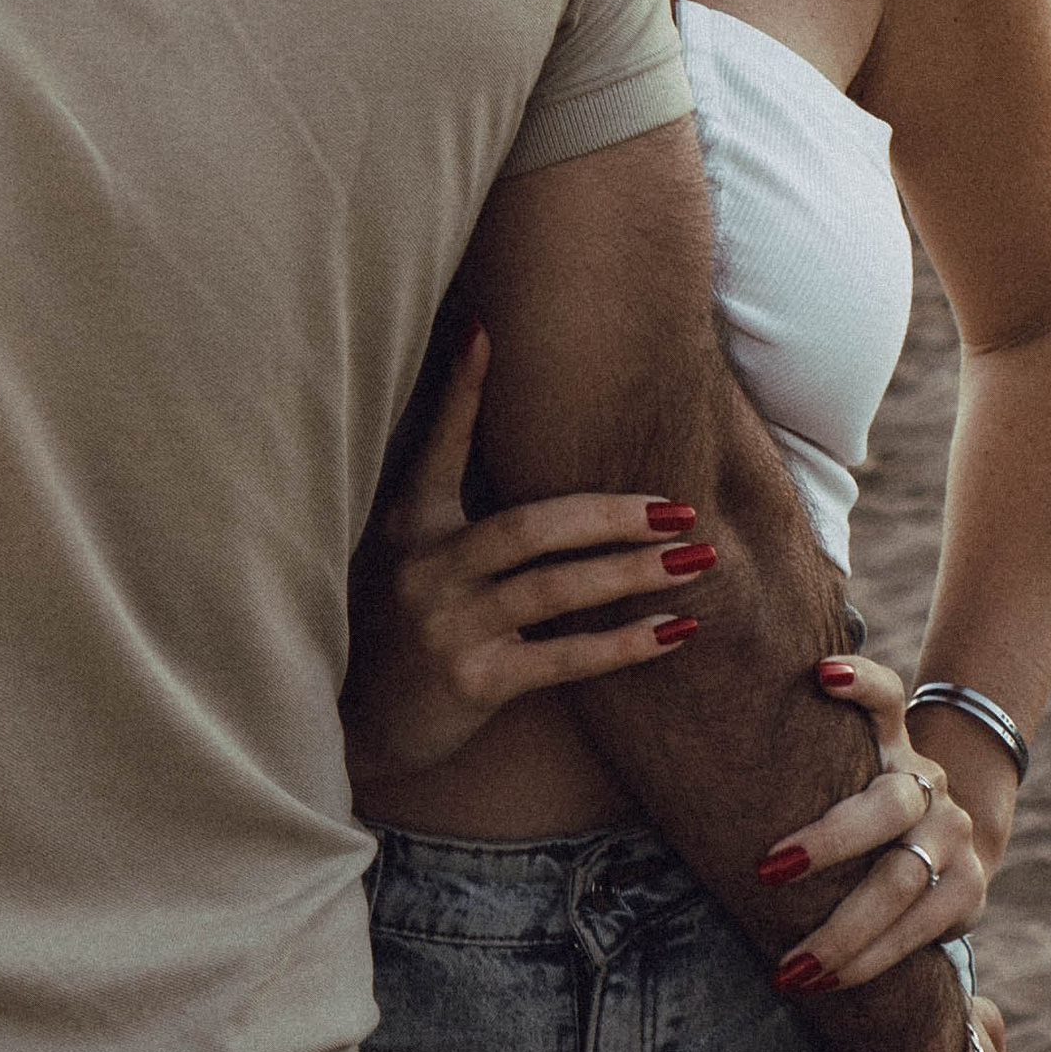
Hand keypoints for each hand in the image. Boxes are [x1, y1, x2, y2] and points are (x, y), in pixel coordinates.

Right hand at [343, 325, 714, 789]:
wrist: (356, 721)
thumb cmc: (400, 623)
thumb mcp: (407, 551)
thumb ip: (452, 504)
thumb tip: (504, 430)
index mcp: (410, 523)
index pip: (439, 444)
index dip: (462, 390)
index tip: (486, 330)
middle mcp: (425, 567)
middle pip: (531, 524)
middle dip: (612, 513)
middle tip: (678, 507)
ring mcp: (448, 626)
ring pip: (555, 587)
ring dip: (633, 572)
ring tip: (694, 561)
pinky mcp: (472, 682)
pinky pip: (564, 658)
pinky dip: (624, 645)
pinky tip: (674, 632)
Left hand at [760, 650, 989, 991]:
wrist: (944, 855)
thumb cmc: (851, 814)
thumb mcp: (833, 779)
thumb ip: (791, 764)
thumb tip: (679, 761)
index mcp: (890, 743)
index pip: (885, 696)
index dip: (860, 681)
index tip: (819, 673)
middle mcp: (927, 782)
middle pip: (888, 803)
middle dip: (829, 841)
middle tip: (767, 870)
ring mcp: (952, 835)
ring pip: (903, 880)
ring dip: (843, 930)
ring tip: (791, 965)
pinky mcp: (970, 890)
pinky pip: (921, 929)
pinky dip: (871, 960)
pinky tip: (830, 982)